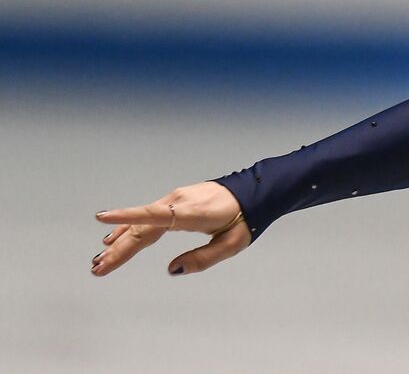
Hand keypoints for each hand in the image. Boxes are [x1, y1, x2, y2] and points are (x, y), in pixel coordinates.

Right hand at [91, 181, 249, 276]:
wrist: (258, 191)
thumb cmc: (247, 219)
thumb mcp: (231, 245)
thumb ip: (202, 259)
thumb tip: (172, 270)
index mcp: (191, 213)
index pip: (153, 216)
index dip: (126, 217)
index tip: (100, 217)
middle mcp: (179, 202)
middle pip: (142, 227)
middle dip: (119, 249)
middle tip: (97, 269)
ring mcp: (177, 198)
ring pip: (143, 221)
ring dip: (121, 240)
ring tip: (101, 260)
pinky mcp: (177, 200)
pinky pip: (149, 215)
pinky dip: (132, 227)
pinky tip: (116, 237)